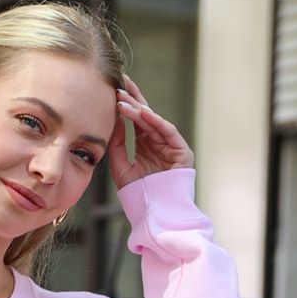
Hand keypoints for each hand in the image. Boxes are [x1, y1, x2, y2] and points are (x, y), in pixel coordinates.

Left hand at [108, 73, 193, 188]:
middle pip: (146, 115)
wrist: (153, 215)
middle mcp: (158, 141)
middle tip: (121, 82)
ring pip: (154, 122)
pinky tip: (144, 113)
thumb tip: (114, 119)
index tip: (115, 87)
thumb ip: (117, 143)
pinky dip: (156, 122)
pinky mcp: (181, 152)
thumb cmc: (136, 194)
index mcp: (145, 144)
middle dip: (134, 98)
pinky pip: (169, 132)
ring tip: (123, 100)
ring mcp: (170, 145)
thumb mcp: (120, 166)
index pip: (136, 118)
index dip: (127, 103)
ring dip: (139, 110)